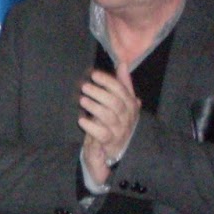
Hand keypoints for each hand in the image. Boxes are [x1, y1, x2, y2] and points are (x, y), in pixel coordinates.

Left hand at [78, 62, 139, 183]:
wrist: (117, 150)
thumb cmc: (117, 122)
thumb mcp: (122, 102)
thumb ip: (123, 84)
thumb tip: (123, 63)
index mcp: (131, 106)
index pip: (123, 91)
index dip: (109, 82)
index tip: (94, 74)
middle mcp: (128, 119)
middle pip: (116, 103)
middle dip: (101, 93)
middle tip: (85, 86)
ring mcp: (120, 132)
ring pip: (109, 118)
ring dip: (95, 107)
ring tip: (82, 100)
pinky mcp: (110, 143)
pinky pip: (102, 134)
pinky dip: (92, 126)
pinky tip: (81, 119)